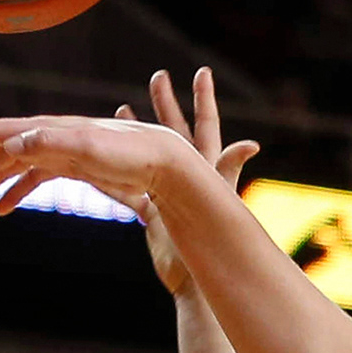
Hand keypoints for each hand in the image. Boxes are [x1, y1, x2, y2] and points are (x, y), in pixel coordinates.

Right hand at [0, 108, 196, 216]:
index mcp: (45, 132)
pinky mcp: (72, 167)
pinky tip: (1, 211)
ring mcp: (58, 152)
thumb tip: (12, 141)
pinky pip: (31, 180)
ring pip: (8, 170)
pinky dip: (11, 193)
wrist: (168, 162)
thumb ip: (52, 143)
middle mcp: (46, 138)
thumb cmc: (134, 155)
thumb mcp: (92, 148)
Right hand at [119, 68, 261, 295]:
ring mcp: (167, 193)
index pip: (206, 125)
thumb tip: (252, 144)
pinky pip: (129, 186)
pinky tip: (99, 159)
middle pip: (175, 131)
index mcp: (205, 166)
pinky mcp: (151, 214)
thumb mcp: (218, 195)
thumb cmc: (213, 238)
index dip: (204, 100)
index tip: (202, 72)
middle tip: (158, 77)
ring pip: (148, 155)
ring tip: (123, 109)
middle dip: (166, 104)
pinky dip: (114, 172)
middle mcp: (187, 175)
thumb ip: (229, 167)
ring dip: (136, 134)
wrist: (195, 280)